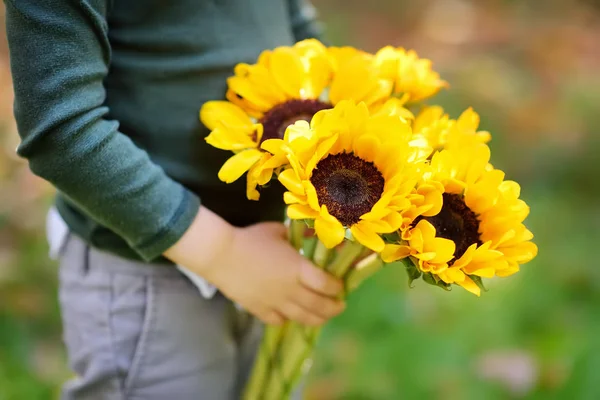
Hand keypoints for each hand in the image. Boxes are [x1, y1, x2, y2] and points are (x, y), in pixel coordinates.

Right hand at [164, 207, 344, 325]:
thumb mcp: (278, 231)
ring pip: (303, 318)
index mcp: (298, 269)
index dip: (336, 287)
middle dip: (333, 308)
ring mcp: (275, 303)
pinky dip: (288, 320)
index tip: (340, 286)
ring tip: (323, 317)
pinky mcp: (259, 310)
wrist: (221, 255)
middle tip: (339, 306)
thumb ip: (297, 236)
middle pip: (319, 306)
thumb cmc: (251, 239)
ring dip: (317, 319)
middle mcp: (291, 290)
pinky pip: (279, 321)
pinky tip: (291, 316)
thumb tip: (312, 236)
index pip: (326, 284)